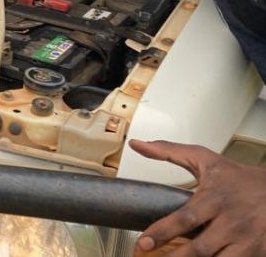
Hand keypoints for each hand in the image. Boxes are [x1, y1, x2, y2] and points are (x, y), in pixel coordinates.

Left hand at [130, 139, 265, 255]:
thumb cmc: (237, 177)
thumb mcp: (204, 159)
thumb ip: (168, 152)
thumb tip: (137, 145)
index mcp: (214, 199)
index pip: (185, 218)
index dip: (162, 232)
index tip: (144, 242)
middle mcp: (230, 222)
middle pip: (200, 248)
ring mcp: (245, 241)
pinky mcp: (257, 252)